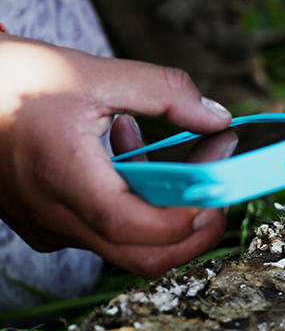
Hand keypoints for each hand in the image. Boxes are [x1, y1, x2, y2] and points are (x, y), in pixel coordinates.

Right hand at [0, 33, 231, 278]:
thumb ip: (164, 92)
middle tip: (218, 187)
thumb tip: (217, 117)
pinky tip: (125, 154)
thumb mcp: (92, 73)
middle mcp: (54, 215)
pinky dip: (133, 204)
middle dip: (195, 228)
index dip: (188, 214)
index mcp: (62, 177)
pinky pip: (104, 232)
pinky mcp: (46, 224)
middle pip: (144, 257)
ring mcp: (49, 226)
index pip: (137, 226)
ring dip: (164, 210)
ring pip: (127, 246)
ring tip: (163, 151)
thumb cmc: (10, 79)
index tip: (219, 181)